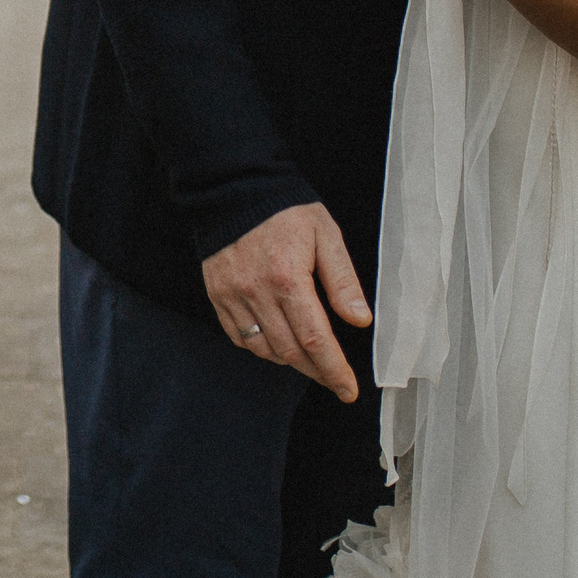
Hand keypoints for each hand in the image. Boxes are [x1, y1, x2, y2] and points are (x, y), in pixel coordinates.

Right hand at [201, 202, 370, 400]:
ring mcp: (232, 295)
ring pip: (264, 349)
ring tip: (309, 359)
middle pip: (290, 351)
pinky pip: (239, 336)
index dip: (333, 370)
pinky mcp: (217, 294)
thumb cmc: (285, 210)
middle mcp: (257, 291)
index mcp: (288, 277)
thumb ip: (342, 280)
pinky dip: (260, 348)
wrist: (235, 188)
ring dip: (290, 361)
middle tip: (335, 378)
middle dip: (317, 370)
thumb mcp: (325, 235)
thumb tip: (359, 319)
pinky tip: (277, 342)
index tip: (348, 389)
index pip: (315, 338)